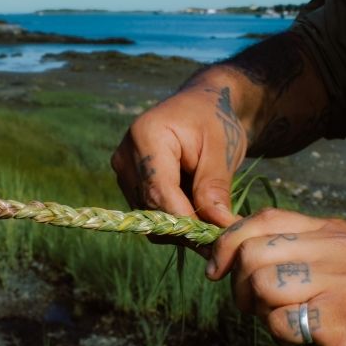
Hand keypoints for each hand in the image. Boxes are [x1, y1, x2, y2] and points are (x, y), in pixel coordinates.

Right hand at [110, 84, 247, 228]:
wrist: (202, 108)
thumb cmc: (214, 121)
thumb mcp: (222, 150)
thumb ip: (215, 189)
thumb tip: (219, 228)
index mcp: (146, 137)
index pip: (159, 192)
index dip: (187, 221)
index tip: (217, 238)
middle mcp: (125, 157)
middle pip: (152, 209)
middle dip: (187, 226)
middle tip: (221, 232)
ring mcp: (123, 173)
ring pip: (151, 218)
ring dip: (182, 224)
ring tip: (210, 211)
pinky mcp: (128, 185)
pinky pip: (150, 214)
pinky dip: (175, 218)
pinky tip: (195, 204)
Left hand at [211, 208, 345, 345]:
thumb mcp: (326, 271)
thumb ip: (284, 253)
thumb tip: (224, 247)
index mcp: (333, 231)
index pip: (263, 219)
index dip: (227, 243)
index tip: (216, 269)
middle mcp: (340, 249)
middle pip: (252, 252)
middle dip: (240, 285)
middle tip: (257, 308)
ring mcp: (343, 282)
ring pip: (261, 284)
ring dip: (262, 312)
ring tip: (286, 323)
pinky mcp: (340, 320)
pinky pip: (279, 321)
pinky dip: (280, 336)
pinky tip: (303, 339)